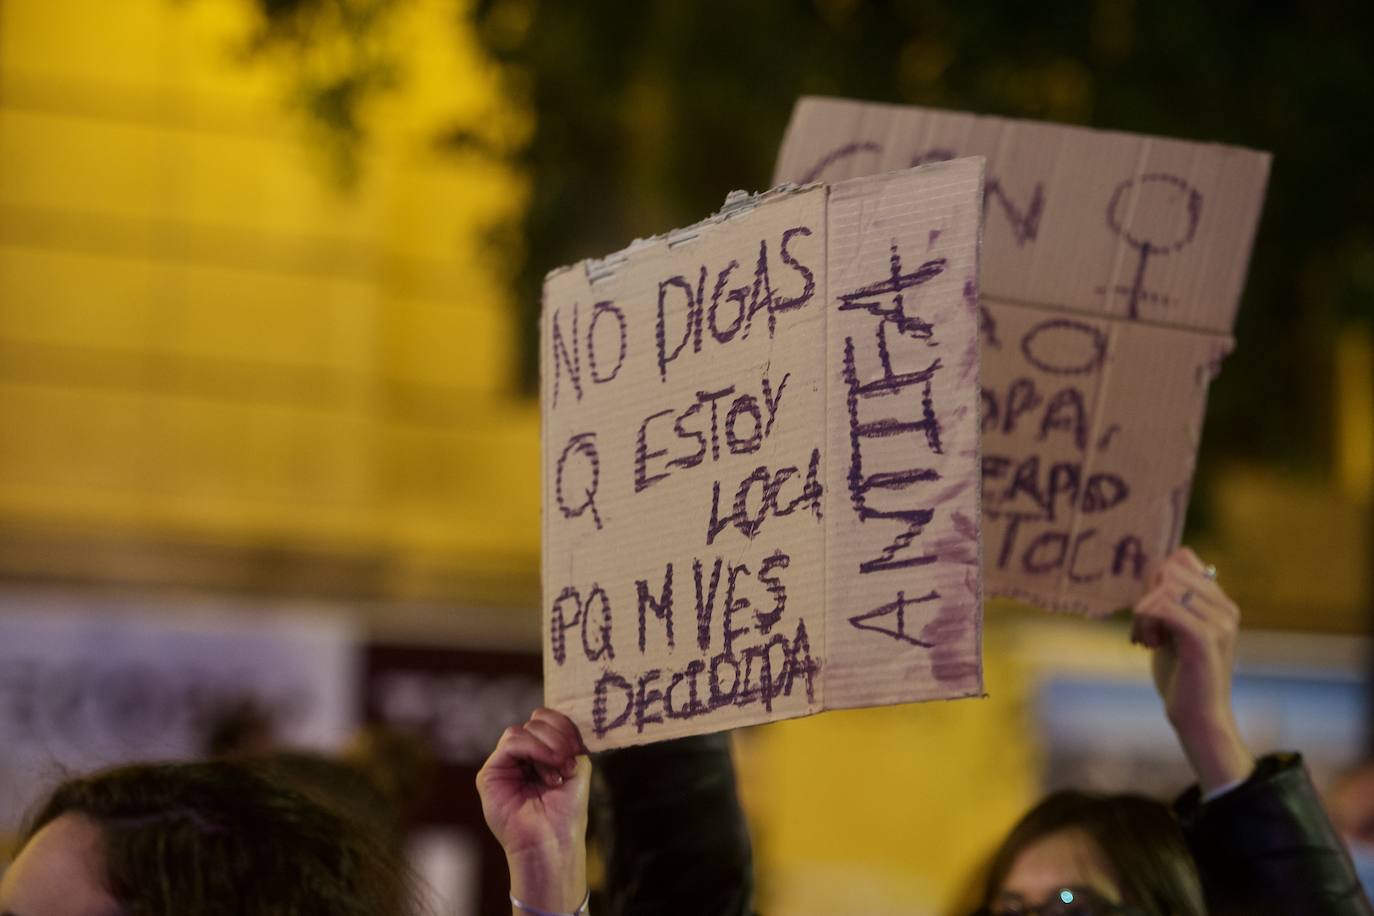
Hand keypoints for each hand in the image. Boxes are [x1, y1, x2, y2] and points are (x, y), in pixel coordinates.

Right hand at [476, 707, 589, 911]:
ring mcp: (504, 764)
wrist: (552, 841)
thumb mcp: (575, 766)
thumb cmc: (566, 810)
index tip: (577, 749)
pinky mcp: (490, 773)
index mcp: (540, 753)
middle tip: (568, 763)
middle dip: (558, 738)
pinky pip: (511, 742)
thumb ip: (567, 739)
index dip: (564, 726)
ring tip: (558, 769)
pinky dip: (533, 748)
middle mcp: (520, 757)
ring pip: (523, 729)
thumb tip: (557, 716)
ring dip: (547, 745)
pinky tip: (546, 768)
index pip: (547, 719)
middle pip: (537, 721)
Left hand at [1131, 547, 1254, 793]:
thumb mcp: (1171, 629)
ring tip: (1146, 639)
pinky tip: (1148, 643)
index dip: (1155, 578)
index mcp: (1220, 602)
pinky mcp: (1206, 638)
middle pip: (1168, 569)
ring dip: (1143, 612)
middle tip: (1144, 630)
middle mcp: (1225, 607)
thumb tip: (1155, 568)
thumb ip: (1167, 600)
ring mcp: (1219, 622)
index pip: (1182, 557)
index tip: (1149, 611)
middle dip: (1146, 595)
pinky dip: (1146, 621)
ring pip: (1163, 588)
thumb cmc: (1181, 674)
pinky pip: (1165, 607)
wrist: (1197, 716)